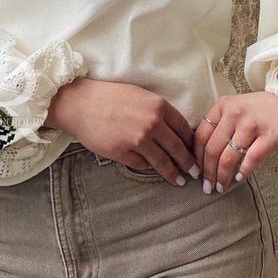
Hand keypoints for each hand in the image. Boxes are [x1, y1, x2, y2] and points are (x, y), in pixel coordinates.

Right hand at [45, 77, 198, 185]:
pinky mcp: (123, 153)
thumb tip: (174, 130)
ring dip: (173, 173)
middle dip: (189, 163)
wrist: (81, 103)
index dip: (192, 142)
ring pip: (162, 162)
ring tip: (180, 181)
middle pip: (178, 148)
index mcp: (158, 106)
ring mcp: (138, 140)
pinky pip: (142, 165)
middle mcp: (152, 123)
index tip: (196, 151)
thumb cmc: (110, 96)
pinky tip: (151, 169)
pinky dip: (147, 167)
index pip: (184, 128)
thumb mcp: (140, 96)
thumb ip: (158, 111)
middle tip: (196, 172)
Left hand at [193, 92, 277, 192]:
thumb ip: (222, 124)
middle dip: (208, 172)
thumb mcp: (237, 108)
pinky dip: (244, 171)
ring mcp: (252, 124)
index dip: (197, 157)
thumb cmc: (264, 110)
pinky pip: (251, 159)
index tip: (196, 171)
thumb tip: (204, 154)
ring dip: (223, 176)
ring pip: (229, 157)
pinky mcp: (270, 136)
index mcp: (224, 105)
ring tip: (221, 187)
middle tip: (207, 186)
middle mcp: (235, 112)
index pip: (202, 134)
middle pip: (213, 148)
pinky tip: (239, 178)